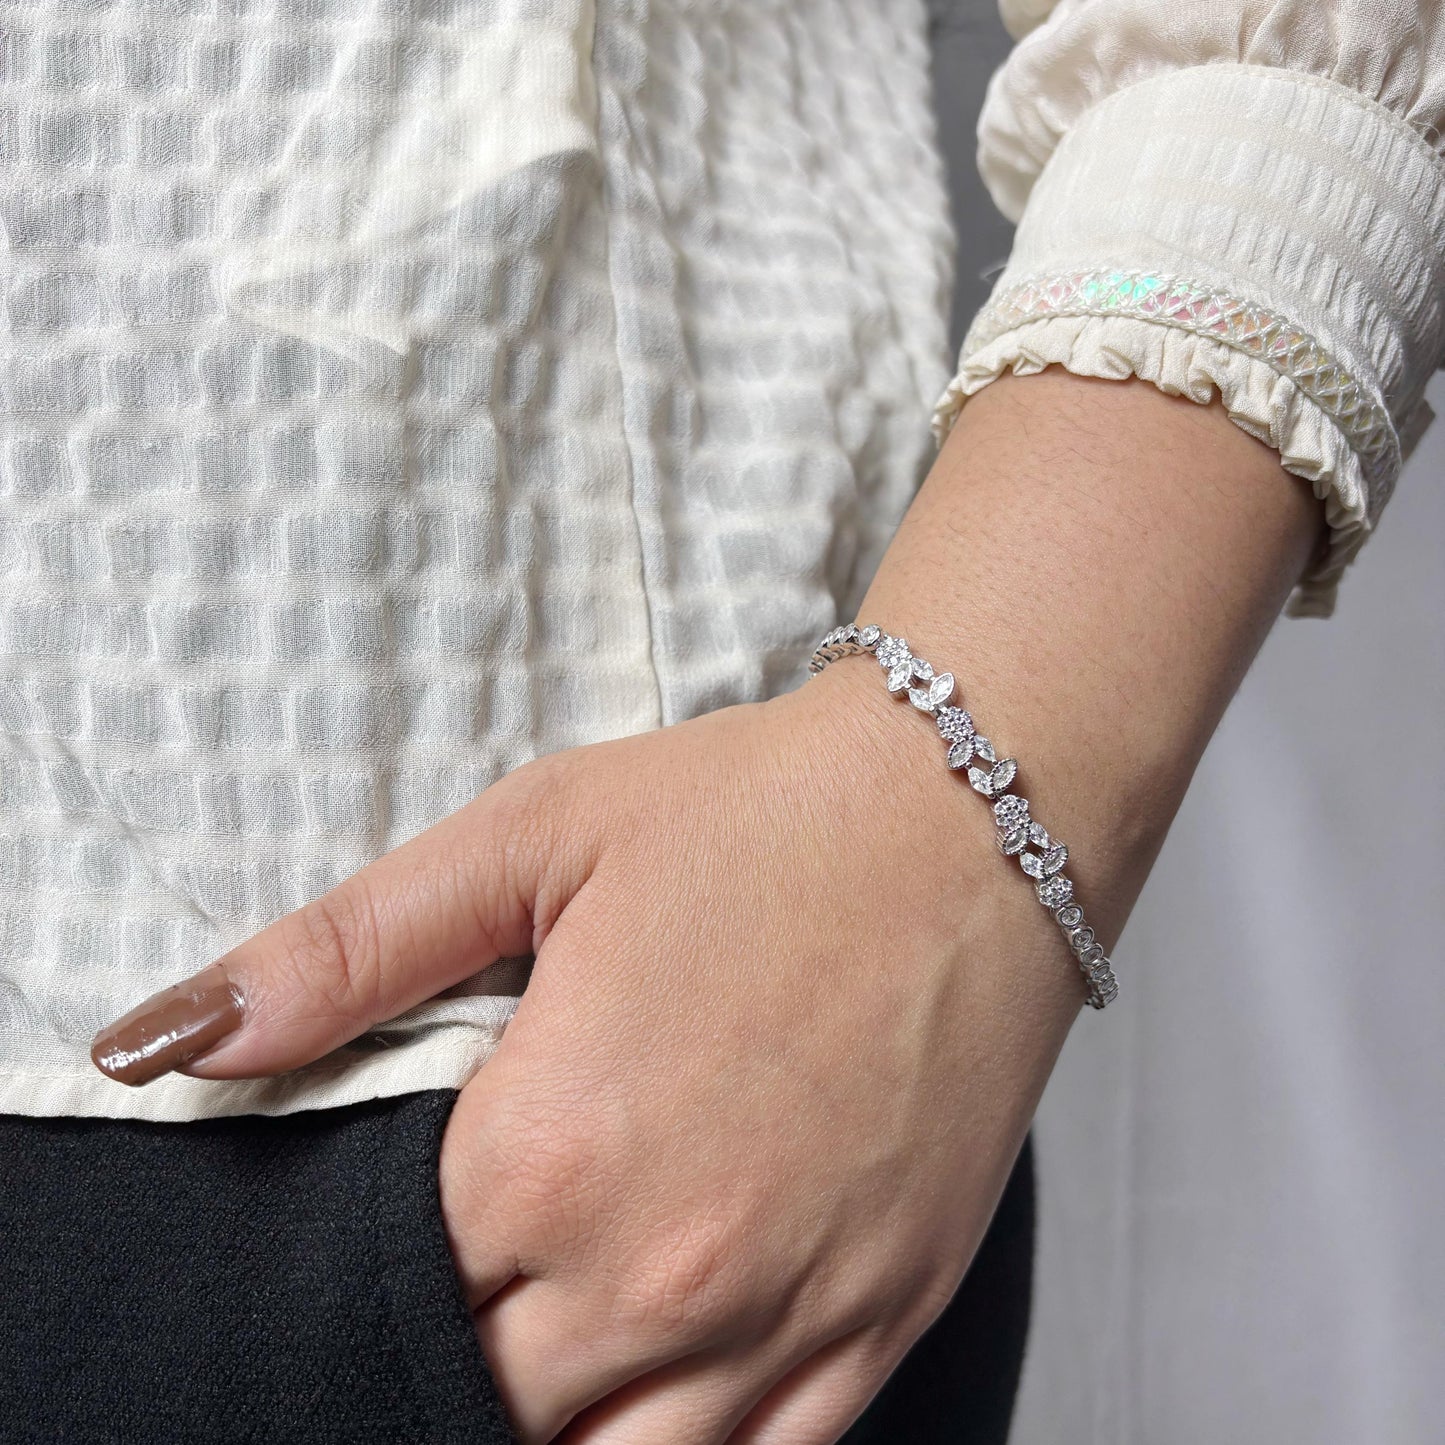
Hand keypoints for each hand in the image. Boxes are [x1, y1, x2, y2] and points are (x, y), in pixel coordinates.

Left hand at [91, 654, 1082, 1442]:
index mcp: (550, 1151)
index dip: (373, 1259)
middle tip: (472, 1260)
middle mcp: (660, 1270)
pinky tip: (656, 1388)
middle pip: (484, 1400)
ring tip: (550, 1327)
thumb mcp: (535, 836)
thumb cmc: (758, 814)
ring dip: (556, 1411)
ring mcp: (784, 1313)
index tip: (403, 1205)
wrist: (970, 813)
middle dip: (452, 1343)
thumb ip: (345, 951)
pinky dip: (685, 1444)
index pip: (386, 1295)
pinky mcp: (884, 1318)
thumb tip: (169, 1038)